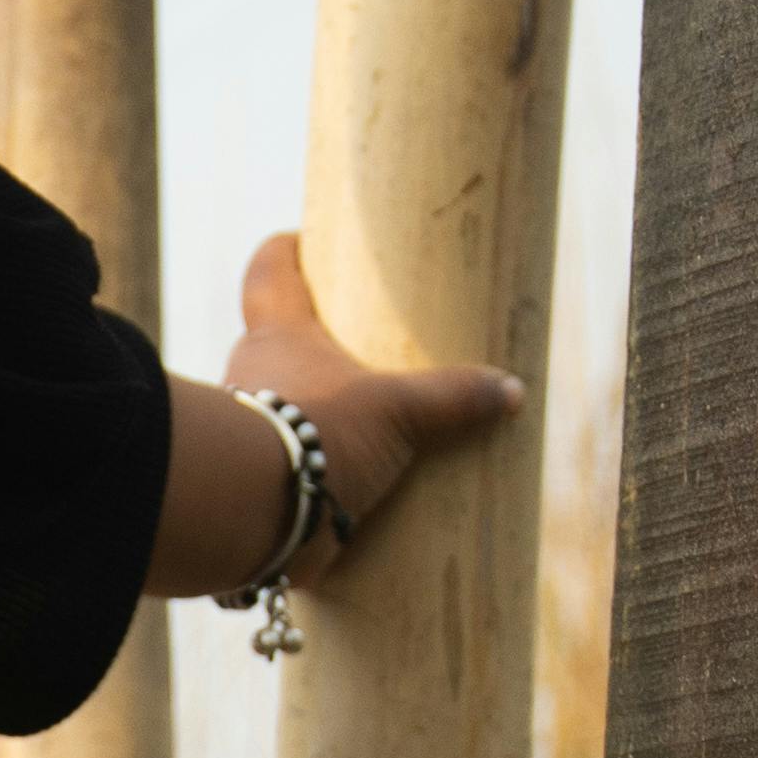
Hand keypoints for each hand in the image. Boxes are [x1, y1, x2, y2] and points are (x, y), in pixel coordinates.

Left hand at [223, 229, 526, 534]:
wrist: (254, 513)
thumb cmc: (317, 433)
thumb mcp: (396, 412)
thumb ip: (450, 398)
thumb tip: (509, 391)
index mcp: (278, 333)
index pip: (270, 270)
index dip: (286, 252)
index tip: (306, 243)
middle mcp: (251, 371)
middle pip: (277, 339)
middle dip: (316, 344)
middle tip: (362, 349)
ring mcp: (247, 427)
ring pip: (281, 403)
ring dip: (314, 411)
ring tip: (367, 425)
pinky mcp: (253, 479)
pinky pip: (286, 463)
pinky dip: (314, 466)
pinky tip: (349, 482)